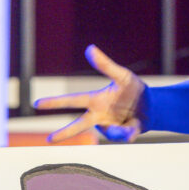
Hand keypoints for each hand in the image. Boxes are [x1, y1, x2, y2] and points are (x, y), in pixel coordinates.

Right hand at [33, 45, 147, 142]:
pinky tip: (135, 124)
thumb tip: (89, 49)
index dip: (55, 102)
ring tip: (130, 121)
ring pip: (110, 134)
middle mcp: (99, 116)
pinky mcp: (122, 136)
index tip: (36, 103)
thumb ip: (106, 65)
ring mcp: (109, 128)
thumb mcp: (122, 75)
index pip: (72, 101)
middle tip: (48, 140)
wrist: (152, 106)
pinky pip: (125, 135)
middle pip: (79, 125)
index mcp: (95, 101)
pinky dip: (131, 131)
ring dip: (120, 130)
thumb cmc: (134, 89)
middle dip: (64, 133)